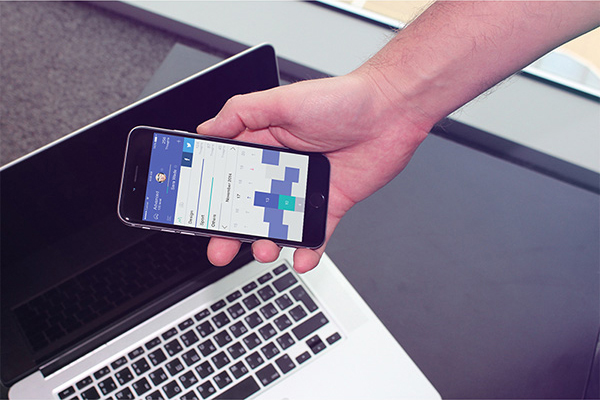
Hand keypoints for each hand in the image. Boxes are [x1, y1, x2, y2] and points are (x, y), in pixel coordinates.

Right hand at [197, 71, 428, 272]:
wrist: (390, 112)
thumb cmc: (341, 99)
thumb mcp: (281, 100)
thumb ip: (240, 113)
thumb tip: (206, 129)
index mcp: (264, 144)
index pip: (229, 174)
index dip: (212, 194)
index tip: (198, 213)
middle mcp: (281, 170)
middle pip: (247, 207)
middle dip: (230, 231)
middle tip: (219, 249)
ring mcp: (304, 190)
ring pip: (277, 224)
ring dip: (267, 242)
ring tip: (264, 249)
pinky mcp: (329, 204)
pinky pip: (315, 233)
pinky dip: (307, 250)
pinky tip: (300, 259)